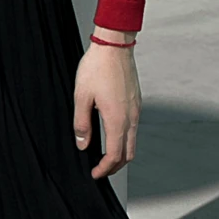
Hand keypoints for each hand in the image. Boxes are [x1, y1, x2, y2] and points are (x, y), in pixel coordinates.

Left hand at [72, 31, 140, 179]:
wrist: (114, 45)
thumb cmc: (96, 67)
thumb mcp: (81, 97)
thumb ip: (82, 124)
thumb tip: (83, 144)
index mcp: (117, 119)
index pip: (115, 155)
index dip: (104, 169)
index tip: (94, 173)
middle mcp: (131, 117)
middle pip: (128, 154)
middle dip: (115, 166)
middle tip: (100, 170)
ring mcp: (136, 110)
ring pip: (133, 142)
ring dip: (121, 153)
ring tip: (105, 155)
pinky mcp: (137, 102)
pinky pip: (134, 128)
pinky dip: (124, 139)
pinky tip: (111, 134)